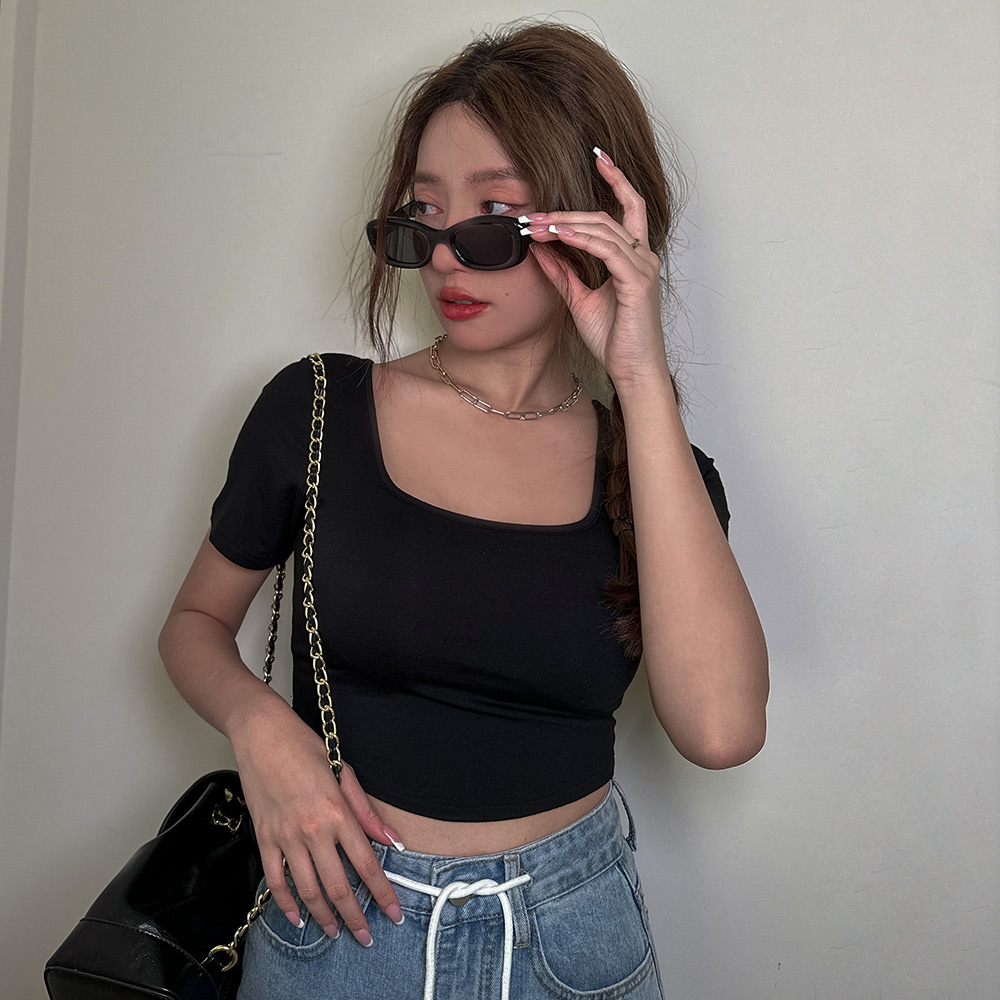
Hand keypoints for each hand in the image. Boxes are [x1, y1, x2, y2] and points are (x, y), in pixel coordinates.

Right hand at [230, 702, 403, 944]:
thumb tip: (392, 840)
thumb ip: (367, 812)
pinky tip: (297, 916)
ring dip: (323, 915)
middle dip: (354, 916)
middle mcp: (313, 830)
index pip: (367, 864)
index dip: (382, 893)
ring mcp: (286, 836)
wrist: (263, 735)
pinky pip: (275, 879)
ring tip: (335, 931)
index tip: (394, 913)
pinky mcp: (264, 837)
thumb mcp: (345, 773)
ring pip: (307, 889)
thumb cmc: (305, 748)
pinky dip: (286, 902)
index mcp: (338, 813)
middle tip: (365, 936)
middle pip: (338, 885)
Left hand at [522, 148, 671, 385]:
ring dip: (566, 225)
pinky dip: (583, 240)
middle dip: (565, 213)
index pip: (628, 208)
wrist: (632, 370)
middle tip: (531, 215)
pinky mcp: (637, 283)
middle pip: (605, 217)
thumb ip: (562, 272)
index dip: (617, 179)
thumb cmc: (613, 339)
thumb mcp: (579, 300)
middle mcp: (642, 258)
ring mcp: (643, 269)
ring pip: (604, 229)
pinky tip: (560, 236)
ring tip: (535, 226)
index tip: (599, 156)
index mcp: (633, 258)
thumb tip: (540, 247)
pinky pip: (608, 250)